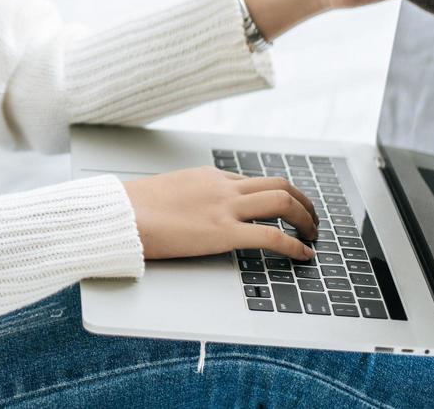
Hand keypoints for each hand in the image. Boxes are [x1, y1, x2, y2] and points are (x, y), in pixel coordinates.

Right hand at [120, 167, 318, 260]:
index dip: (275, 197)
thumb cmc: (134, 208)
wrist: (120, 214)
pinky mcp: (223, 233)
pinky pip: (272, 236)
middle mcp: (222, 187)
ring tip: (313, 236)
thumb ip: (189, 197)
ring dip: (306, 219)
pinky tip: (303, 255)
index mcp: (208, 176)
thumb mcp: (167, 192)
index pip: (253, 182)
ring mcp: (224, 208)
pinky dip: (295, 245)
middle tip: (312, 219)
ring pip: (283, 202)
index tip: (284, 210)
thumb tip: (191, 211)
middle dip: (303, 201)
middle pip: (279, 184)